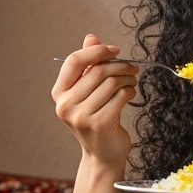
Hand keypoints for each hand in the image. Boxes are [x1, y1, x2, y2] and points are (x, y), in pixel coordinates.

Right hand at [53, 34, 137, 169]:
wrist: (103, 154)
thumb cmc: (96, 118)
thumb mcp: (88, 91)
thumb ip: (88, 65)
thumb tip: (91, 37)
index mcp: (59, 93)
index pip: (74, 61)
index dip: (96, 51)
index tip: (115, 50)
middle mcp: (66, 105)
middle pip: (98, 71)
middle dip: (120, 66)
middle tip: (133, 68)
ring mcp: (81, 116)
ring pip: (112, 83)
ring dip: (128, 78)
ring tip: (132, 81)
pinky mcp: (100, 123)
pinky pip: (121, 96)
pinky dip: (130, 91)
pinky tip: (130, 94)